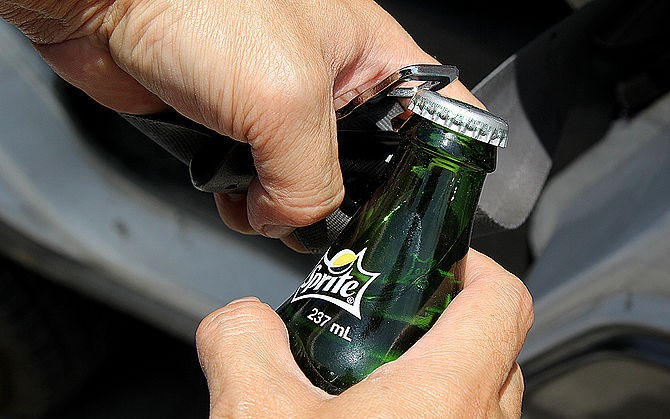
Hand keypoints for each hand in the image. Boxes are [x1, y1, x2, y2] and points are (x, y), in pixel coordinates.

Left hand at [1, 0, 482, 250]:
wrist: (107, 7)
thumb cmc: (198, 6)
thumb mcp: (287, 100)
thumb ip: (312, 181)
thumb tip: (297, 221)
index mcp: (372, 57)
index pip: (441, 118)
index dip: (446, 169)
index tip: (426, 214)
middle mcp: (336, 86)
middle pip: (374, 167)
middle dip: (349, 204)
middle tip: (328, 220)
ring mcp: (285, 112)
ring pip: (311, 186)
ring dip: (287, 208)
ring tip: (260, 198)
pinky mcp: (240, 132)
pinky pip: (262, 189)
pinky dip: (249, 204)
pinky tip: (232, 192)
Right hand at [196, 249, 533, 417]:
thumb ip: (241, 341)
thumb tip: (242, 319)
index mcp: (448, 396)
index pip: (502, 297)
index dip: (471, 262)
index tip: (434, 259)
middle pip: (493, 343)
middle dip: (439, 318)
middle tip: (387, 316)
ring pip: (482, 395)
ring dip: (435, 372)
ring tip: (372, 377)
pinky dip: (430, 415)